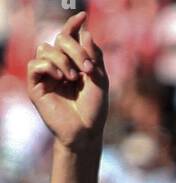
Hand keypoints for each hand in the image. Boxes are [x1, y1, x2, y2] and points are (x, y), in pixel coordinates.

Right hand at [27, 12, 108, 150]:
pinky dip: (48, 66)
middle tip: (87, 68)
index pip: (69, 37)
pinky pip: (35, 64)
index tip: (83, 15)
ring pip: (46, 49)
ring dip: (62, 60)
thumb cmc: (94, 110)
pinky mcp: (36, 86)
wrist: (86, 132)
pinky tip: (60, 78)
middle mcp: (58, 66)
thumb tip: (86, 32)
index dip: (73, 25)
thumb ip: (94, 56)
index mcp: (73, 62)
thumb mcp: (100, 80)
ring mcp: (46, 75)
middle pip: (59, 40)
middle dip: (74, 49)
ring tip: (73, 78)